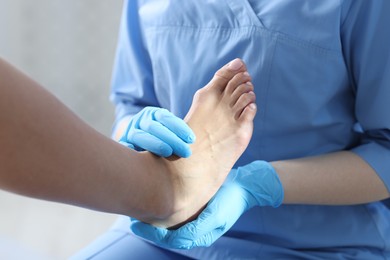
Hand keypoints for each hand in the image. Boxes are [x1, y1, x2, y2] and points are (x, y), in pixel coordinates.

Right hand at [119, 107, 194, 156]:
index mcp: (152, 114)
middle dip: (172, 138)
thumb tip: (199, 140)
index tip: (192, 139)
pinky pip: (125, 148)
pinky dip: (133, 152)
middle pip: (154, 127)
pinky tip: (145, 160)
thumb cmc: (164, 140)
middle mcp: (139, 121)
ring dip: (156, 144)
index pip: (165, 117)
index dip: (179, 127)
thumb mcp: (171, 131)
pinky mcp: (122, 146)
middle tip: (186, 152)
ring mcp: (129, 133)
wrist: (139, 145)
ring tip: (169, 153)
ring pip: (139, 136)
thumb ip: (182, 134)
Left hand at [131, 161, 283, 248]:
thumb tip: (174, 237)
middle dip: (148, 227)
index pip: (168, 239)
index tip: (135, 224)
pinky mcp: (195, 208)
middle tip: (131, 217)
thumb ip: (196, 229)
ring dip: (153, 218)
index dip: (150, 233)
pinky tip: (154, 199)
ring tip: (139, 209)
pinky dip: (163, 209)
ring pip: (168, 223)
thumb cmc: (231, 200)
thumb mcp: (216, 215)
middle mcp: (195, 229)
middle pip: (165, 233)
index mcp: (199, 235)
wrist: (246, 186)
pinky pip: (175, 213)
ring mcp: (195, 219)